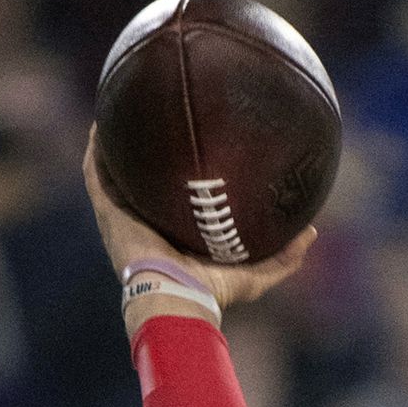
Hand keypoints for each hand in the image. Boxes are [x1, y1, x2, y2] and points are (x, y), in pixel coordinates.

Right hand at [85, 131, 314, 317]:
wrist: (176, 295)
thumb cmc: (212, 291)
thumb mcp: (256, 274)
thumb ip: (285, 256)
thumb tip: (311, 231)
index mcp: (175, 234)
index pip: (177, 199)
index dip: (183, 177)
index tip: (195, 150)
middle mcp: (147, 221)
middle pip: (145, 180)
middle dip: (150, 154)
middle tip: (160, 121)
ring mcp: (124, 214)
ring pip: (116, 171)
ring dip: (117, 144)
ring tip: (124, 110)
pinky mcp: (108, 210)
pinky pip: (96, 173)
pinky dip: (96, 149)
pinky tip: (101, 124)